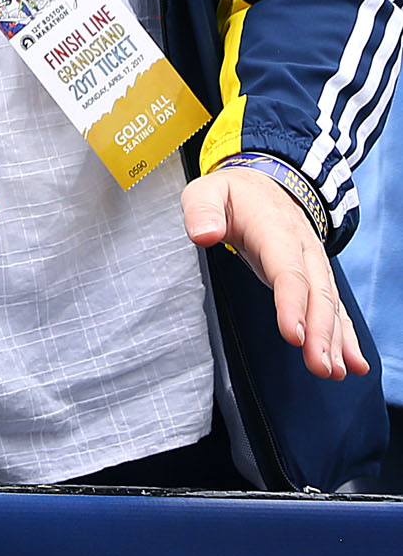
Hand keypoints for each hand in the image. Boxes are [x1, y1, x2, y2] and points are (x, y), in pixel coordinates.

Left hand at [185, 166, 367, 381]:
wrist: (267, 183)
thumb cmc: (233, 194)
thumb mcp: (207, 191)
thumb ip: (202, 211)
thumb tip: (204, 234)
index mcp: (276, 229)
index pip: (288, 270)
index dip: (292, 304)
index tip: (294, 335)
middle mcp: (303, 249)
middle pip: (316, 294)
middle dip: (321, 332)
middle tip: (320, 366)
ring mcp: (314, 264)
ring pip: (329, 305)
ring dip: (334, 340)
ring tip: (334, 371)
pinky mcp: (316, 277)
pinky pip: (334, 308)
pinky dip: (345, 336)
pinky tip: (353, 363)